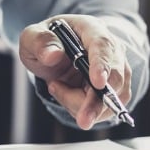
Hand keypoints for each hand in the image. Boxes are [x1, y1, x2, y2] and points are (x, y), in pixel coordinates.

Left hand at [19, 14, 131, 129]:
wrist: (58, 53)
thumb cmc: (48, 43)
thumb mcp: (32, 37)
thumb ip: (39, 42)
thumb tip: (52, 55)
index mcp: (91, 29)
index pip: (102, 45)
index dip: (102, 65)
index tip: (98, 83)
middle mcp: (111, 49)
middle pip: (114, 78)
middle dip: (97, 102)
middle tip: (82, 120)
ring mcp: (117, 70)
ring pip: (110, 99)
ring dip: (80, 105)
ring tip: (57, 86)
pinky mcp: (117, 90)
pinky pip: (105, 109)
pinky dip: (83, 109)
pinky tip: (68, 95)